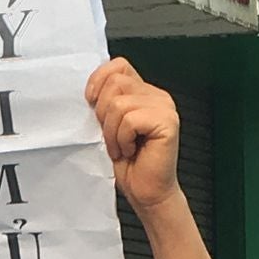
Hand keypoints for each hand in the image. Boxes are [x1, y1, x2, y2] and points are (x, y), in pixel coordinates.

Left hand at [86, 58, 180, 210]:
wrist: (147, 192)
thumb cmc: (130, 164)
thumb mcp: (110, 126)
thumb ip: (107, 103)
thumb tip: (90, 89)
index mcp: (145, 93)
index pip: (119, 65)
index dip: (99, 80)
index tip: (90, 102)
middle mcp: (158, 96)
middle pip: (116, 83)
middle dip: (104, 113)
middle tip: (112, 137)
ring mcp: (165, 108)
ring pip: (120, 103)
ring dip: (112, 132)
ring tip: (121, 147)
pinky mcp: (167, 122)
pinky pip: (130, 120)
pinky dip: (122, 139)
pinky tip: (130, 151)